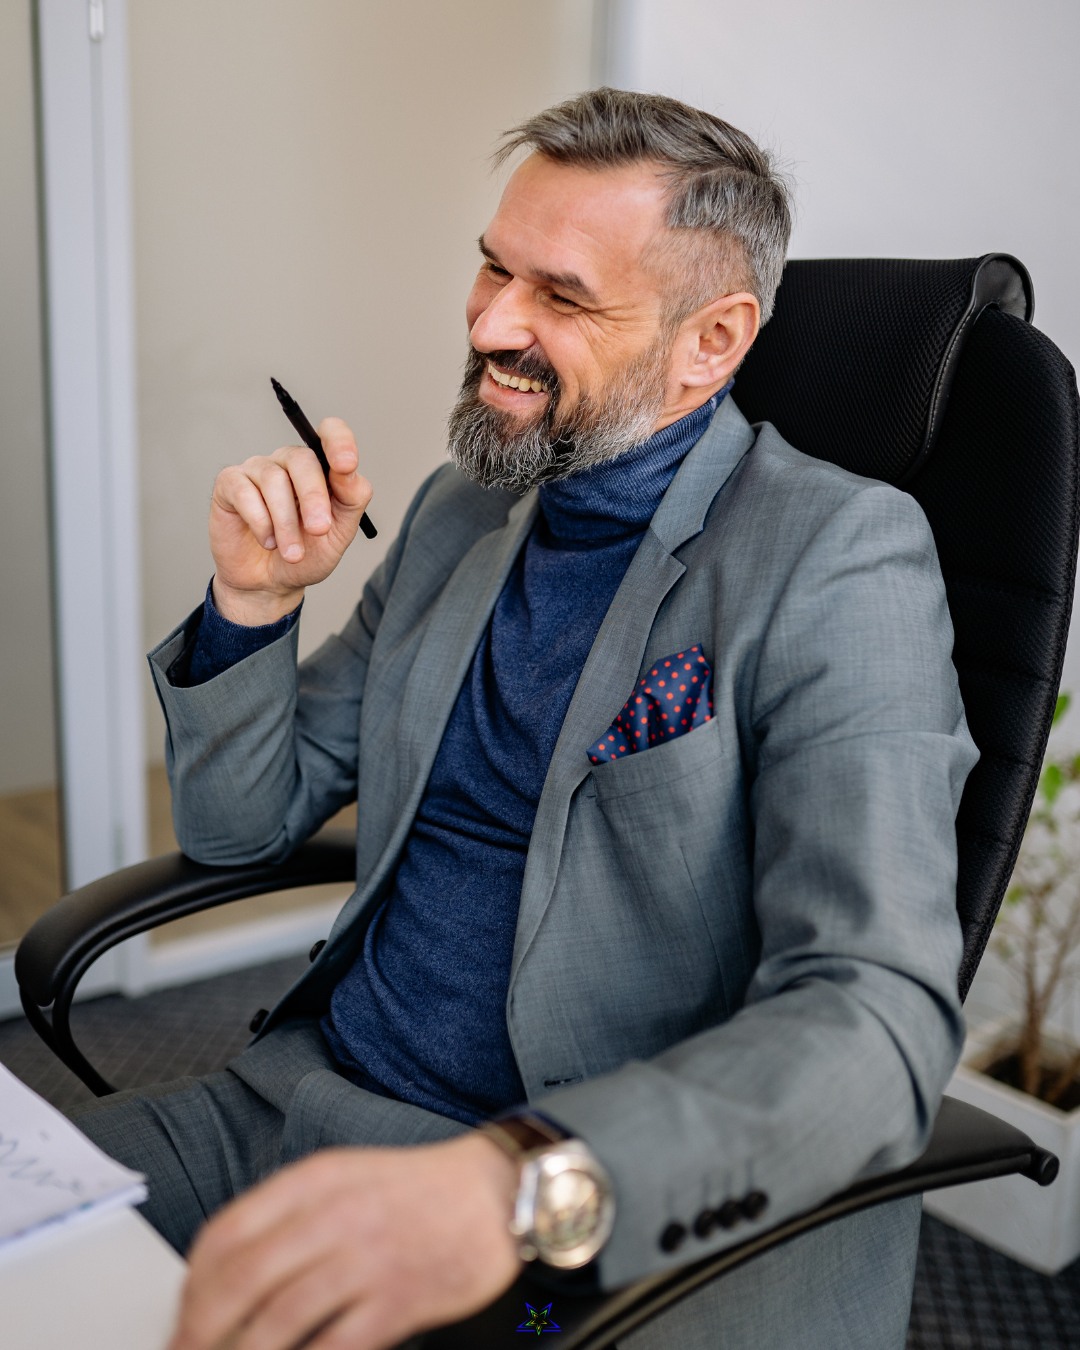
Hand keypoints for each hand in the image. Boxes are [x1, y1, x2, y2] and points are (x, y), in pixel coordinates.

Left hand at [166, 1133, 520, 1349]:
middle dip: (201, 1331)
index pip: (227, 1233)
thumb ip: (292, 1214)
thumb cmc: (418, 1191)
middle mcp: (334, 1213)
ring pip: (278, 1319)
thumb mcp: (346, 1178)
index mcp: (315, 1179)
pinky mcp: (400, 1297)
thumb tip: (228, 1273)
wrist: (498, 1191)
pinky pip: (334, 1347)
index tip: (182, 1318)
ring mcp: (368, 1256)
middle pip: (242, 1281)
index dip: (191, 1287)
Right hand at [209, 418, 372, 625]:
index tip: (346, 465)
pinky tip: (267, 541)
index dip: (339, 442)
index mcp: (321, 469)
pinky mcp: (230, 483)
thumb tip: (349, 472)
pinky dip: (260, 522)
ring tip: (292, 553)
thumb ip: (351, 500)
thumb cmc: (305, 555)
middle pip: (302, 459)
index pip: (331, 433)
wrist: (269, 583)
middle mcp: (288, 463)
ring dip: (286, 522)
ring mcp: (258, 470)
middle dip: (313, 498)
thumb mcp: (339, 534)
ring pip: (274, 479)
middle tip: (318, 530)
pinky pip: (244, 492)